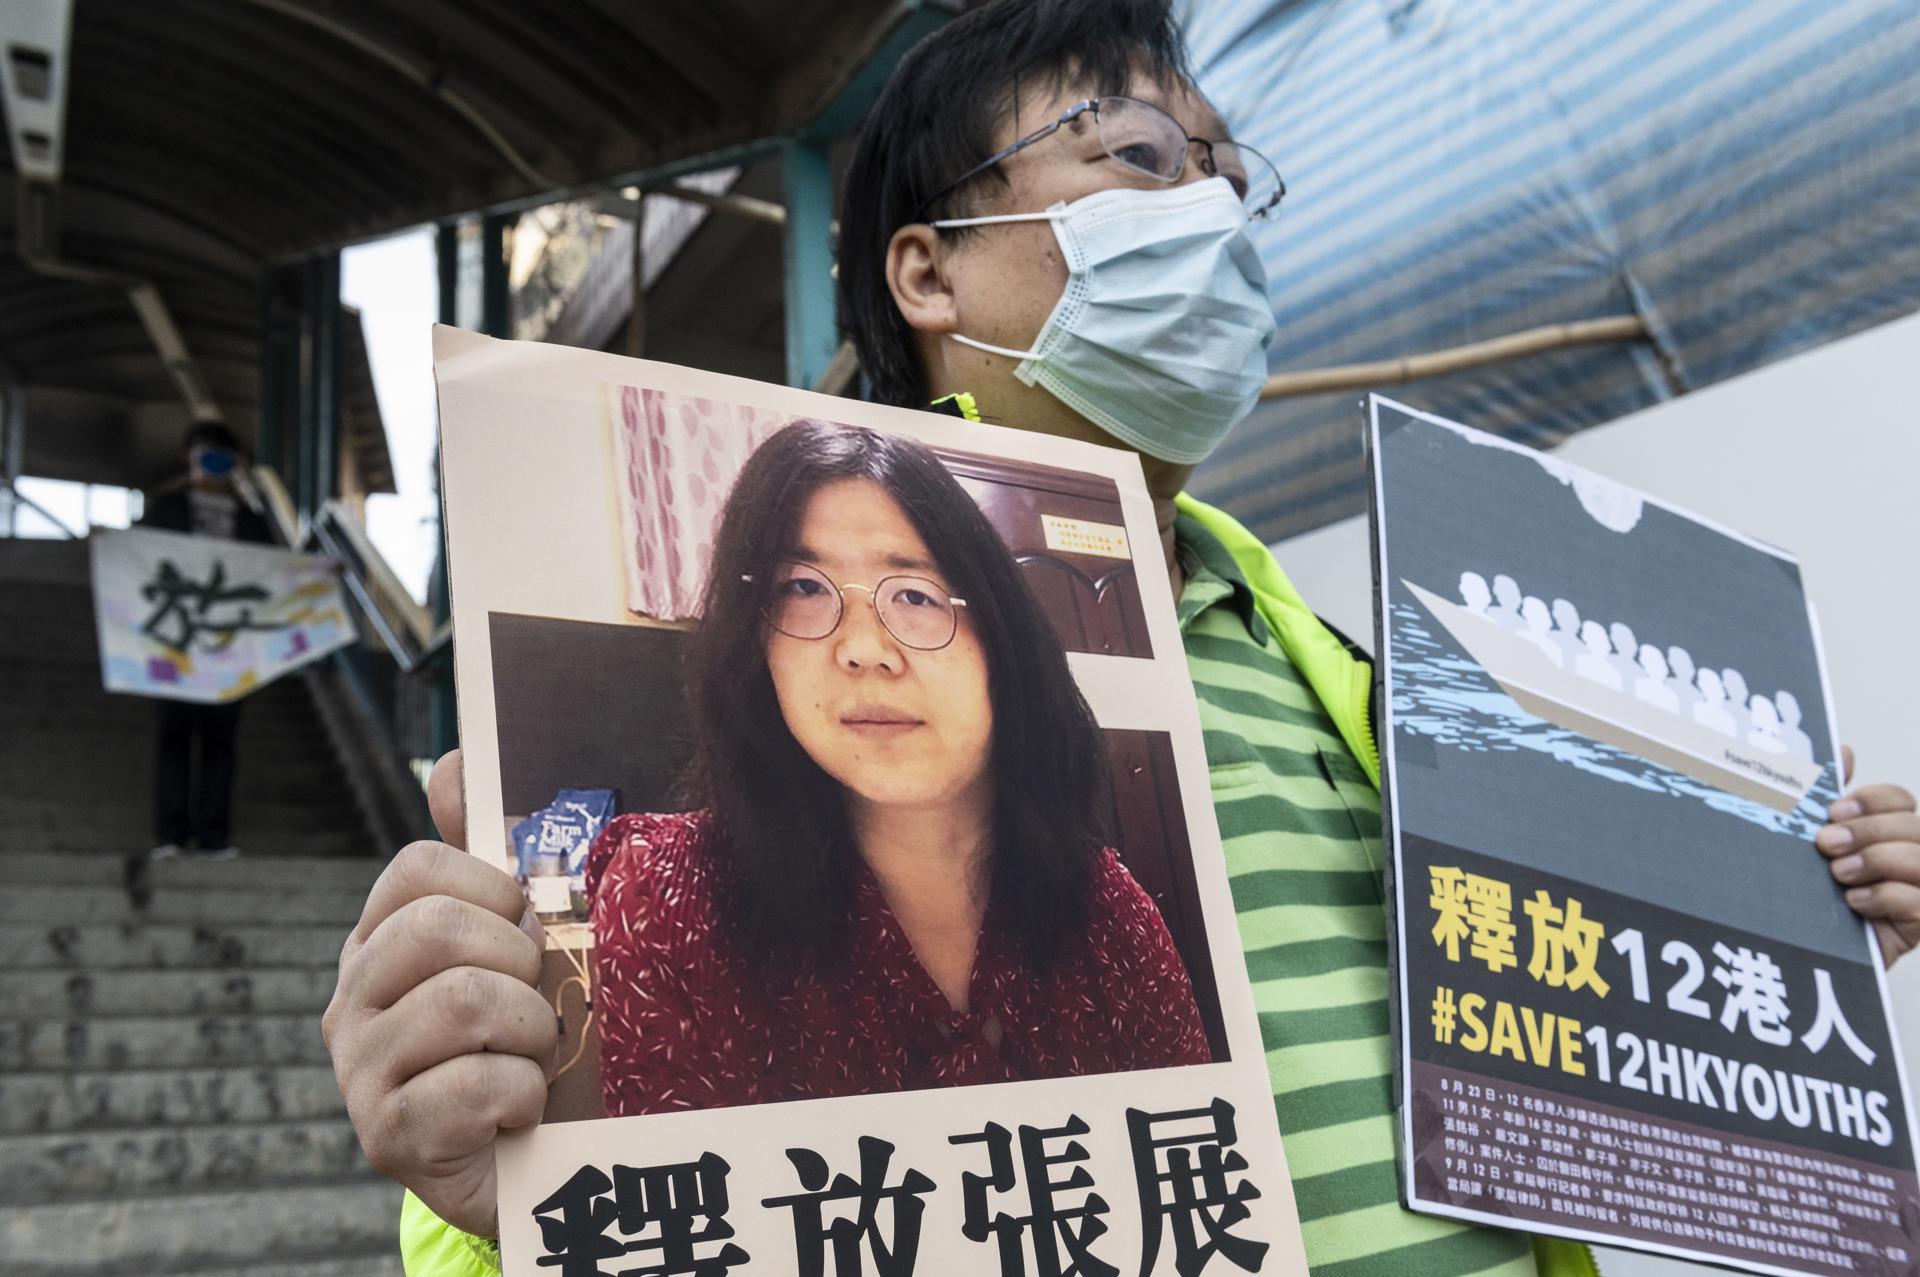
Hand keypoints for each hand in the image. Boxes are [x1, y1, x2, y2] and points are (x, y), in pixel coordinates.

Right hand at [323, 749, 556, 1236]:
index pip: (418, 868)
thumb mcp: (512, 945)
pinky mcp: (389, 1137)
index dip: (492, 888)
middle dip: (518, 963)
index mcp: (379, 942)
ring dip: (532, 1030)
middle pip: (438, 929)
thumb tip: (455, 757)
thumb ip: (485, 858)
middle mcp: (352, 1000)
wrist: (528, 1165)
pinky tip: (519, 1109)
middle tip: (536, 1004)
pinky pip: (478, 1086)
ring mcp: (360, 1071)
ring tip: (533, 1056)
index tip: (524, 929)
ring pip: (465, 1003)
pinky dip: (524, 1094)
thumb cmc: (520, 1042)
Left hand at [1817, 746, 1919, 964]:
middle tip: (1826, 844)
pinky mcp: (1919, 926)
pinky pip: (1919, 903)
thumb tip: (1843, 751)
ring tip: (1838, 874)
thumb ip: (1822, 797)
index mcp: (1883, 833)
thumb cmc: (1802, 892)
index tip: (1832, 810)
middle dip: (1868, 831)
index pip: (1900, 800)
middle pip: (1913, 826)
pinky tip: (1854, 903)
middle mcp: (1908, 858)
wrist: (1792, 950)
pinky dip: (1885, 897)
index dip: (1872, 800)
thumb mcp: (1805, 841)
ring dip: (1876, 861)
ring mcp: (1918, 891)